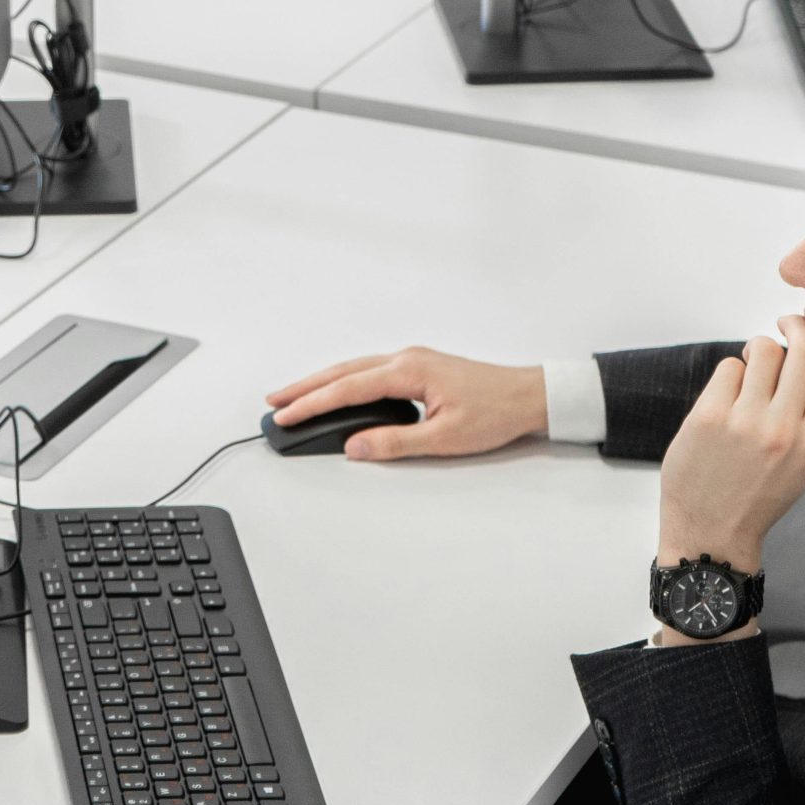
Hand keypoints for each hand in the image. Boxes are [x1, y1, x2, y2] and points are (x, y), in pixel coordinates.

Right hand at [266, 347, 546, 460]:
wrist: (529, 396)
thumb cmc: (496, 413)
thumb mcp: (444, 438)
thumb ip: (396, 442)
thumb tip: (355, 446)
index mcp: (408, 370)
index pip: (348, 388)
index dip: (313, 403)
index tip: (287, 415)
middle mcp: (405, 358)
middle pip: (343, 371)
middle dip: (306, 386)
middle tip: (274, 400)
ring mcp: (412, 360)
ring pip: (354, 368)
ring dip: (323, 382)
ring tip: (295, 396)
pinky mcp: (418, 367)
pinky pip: (370, 370)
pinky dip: (345, 380)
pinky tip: (337, 390)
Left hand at [656, 316, 804, 574]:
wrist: (711, 530)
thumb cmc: (763, 495)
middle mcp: (785, 429)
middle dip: (796, 328)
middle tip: (786, 330)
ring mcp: (745, 421)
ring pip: (763, 348)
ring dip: (759, 352)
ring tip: (754, 370)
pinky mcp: (708, 415)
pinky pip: (729, 366)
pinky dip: (731, 373)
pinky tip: (729, 395)